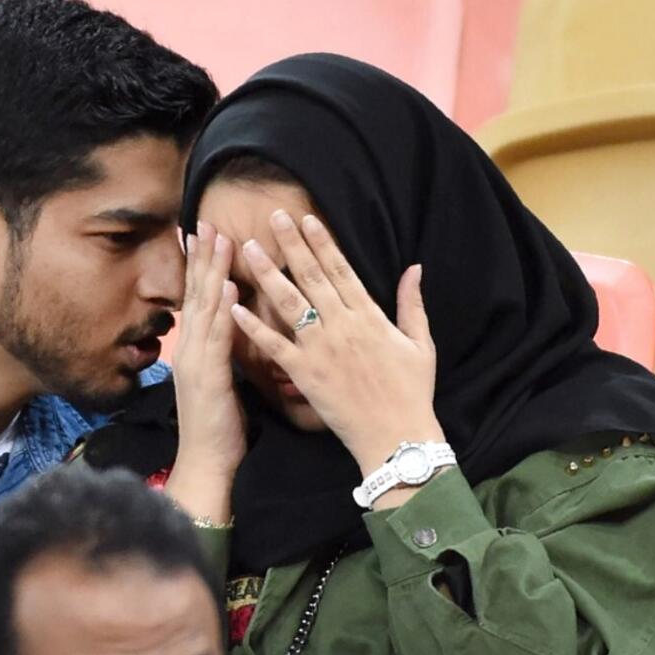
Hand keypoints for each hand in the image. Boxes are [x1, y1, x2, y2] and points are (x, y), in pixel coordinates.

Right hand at [166, 221, 243, 523]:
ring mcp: (196, 362)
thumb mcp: (219, 381)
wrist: (206, 465)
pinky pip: (217, 339)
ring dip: (212, 272)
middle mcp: (189, 350)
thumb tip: (232, 328)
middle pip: (196, 294)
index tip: (206, 233)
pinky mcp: (208, 378)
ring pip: (204, 308)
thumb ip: (222, 352)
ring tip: (220, 239)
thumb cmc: (218, 427)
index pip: (197, 298)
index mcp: (194, 350)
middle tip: (208, 221)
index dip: (201, 265)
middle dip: (203, 256)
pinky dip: (223, 311)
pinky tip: (229, 289)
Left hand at [230, 210, 441, 474]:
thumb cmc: (412, 392)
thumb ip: (412, 304)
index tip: (306, 219)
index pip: (341, 270)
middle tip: (272, 218)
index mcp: (369, 316)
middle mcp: (342, 326)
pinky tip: (234, 306)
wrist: (397, 436)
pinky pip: (273, 345)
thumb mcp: (421, 344)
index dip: (322, 243)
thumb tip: (414, 269)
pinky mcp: (304, 374)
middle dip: (291, 245)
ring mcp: (321, 349)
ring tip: (248, 249)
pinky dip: (252, 326)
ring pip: (289, 303)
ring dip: (267, 273)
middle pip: (311, 277)